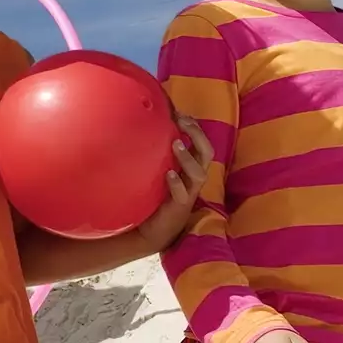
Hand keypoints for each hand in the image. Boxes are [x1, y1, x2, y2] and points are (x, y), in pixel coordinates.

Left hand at [133, 116, 212, 252]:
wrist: (149, 230)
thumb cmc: (153, 197)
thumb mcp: (154, 171)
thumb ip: (153, 154)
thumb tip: (136, 129)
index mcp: (189, 167)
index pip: (200, 143)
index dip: (195, 127)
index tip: (181, 112)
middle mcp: (192, 178)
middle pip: (206, 153)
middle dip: (197, 135)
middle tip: (183, 121)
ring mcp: (188, 192)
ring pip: (198, 173)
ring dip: (188, 157)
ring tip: (176, 144)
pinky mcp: (179, 207)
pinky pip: (182, 194)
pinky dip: (177, 183)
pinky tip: (168, 174)